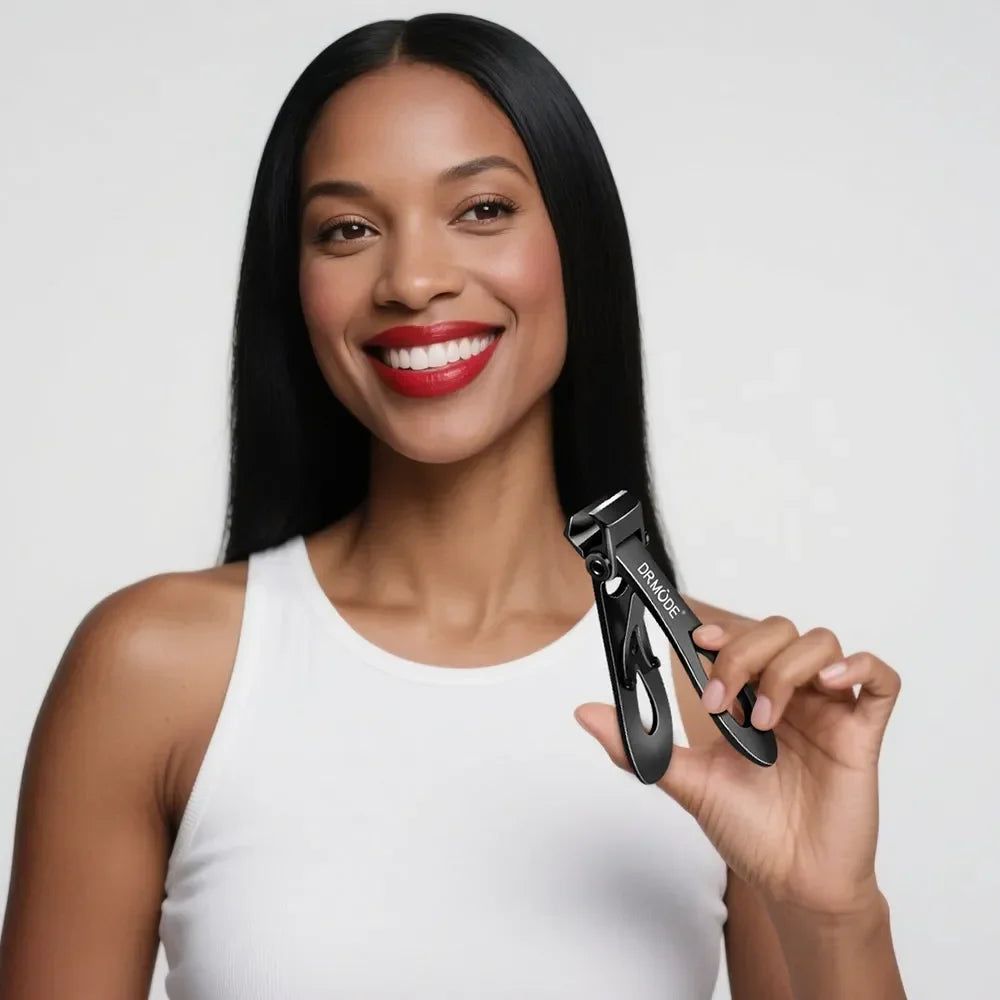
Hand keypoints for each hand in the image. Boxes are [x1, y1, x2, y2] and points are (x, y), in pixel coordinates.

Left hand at [573, 615, 901, 917]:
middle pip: (778, 630)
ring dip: (786, 669)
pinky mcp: (863, 733)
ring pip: (821, 643)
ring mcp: (828, 711)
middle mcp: (790, 695)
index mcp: (750, 698)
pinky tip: (830, 685)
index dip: (721, 629)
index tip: (697, 642)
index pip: (741, 636)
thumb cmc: (750, 831)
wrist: (792, 883)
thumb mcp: (688, 781)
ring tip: (764, 720)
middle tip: (721, 701)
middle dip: (744, 653)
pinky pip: (880, 678)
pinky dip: (858, 666)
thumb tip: (585, 713)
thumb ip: (639, 747)